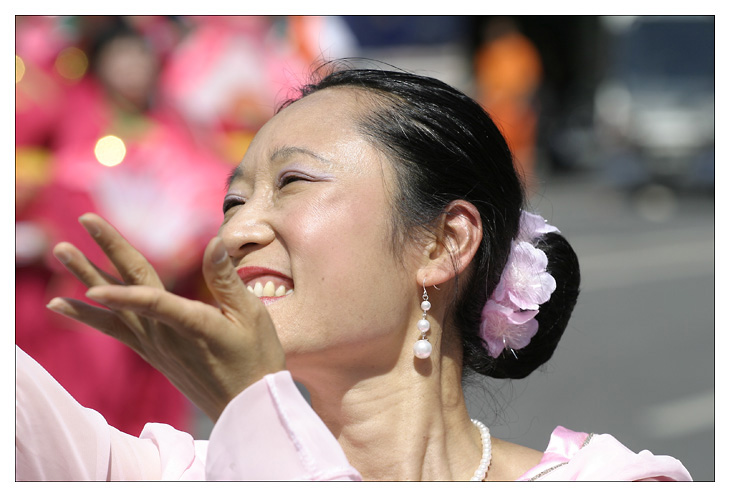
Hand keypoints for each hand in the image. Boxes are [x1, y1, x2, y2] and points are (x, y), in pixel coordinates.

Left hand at [47, 213, 285, 420]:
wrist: (247, 407)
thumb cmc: (256, 358)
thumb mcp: (251, 316)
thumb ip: (227, 279)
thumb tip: (213, 242)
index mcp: (192, 323)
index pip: (151, 300)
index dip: (121, 292)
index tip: (91, 284)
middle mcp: (164, 334)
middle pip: (129, 287)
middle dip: (104, 254)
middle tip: (83, 220)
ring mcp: (154, 345)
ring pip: (113, 307)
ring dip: (85, 277)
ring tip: (60, 252)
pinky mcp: (152, 352)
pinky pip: (114, 329)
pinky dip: (87, 315)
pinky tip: (64, 303)